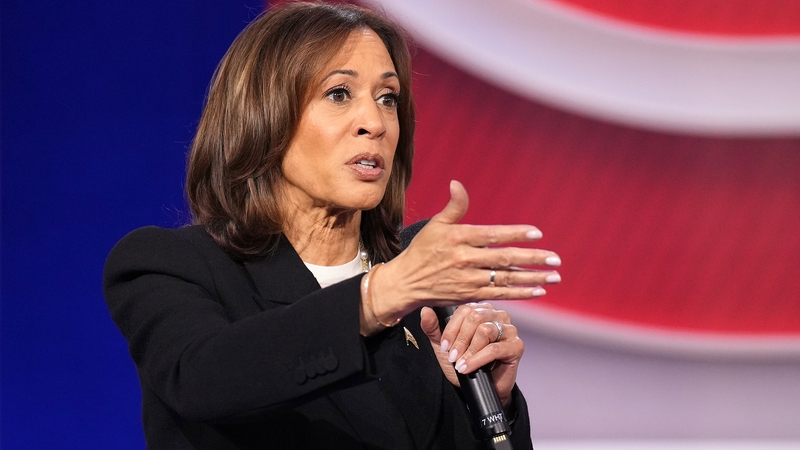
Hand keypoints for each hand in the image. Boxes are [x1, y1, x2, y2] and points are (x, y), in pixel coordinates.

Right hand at [365, 180, 560, 330]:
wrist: (406, 282)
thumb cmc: (422, 250)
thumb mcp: (435, 224)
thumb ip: (453, 206)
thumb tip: (457, 183)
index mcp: (459, 238)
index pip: (492, 235)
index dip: (516, 234)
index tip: (537, 234)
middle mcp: (465, 259)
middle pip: (504, 259)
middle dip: (533, 259)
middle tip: (555, 259)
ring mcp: (468, 280)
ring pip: (505, 279)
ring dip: (532, 278)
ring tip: (554, 276)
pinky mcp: (469, 296)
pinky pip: (499, 294)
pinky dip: (519, 293)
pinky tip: (537, 290)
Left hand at [419, 303, 521, 408]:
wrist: (478, 388)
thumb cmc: (463, 363)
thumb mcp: (444, 346)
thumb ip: (434, 329)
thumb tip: (425, 311)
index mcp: (481, 310)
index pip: (465, 309)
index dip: (451, 328)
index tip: (443, 346)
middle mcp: (498, 315)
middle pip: (475, 317)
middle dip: (460, 339)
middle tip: (452, 356)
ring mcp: (509, 330)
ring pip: (485, 330)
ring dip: (469, 350)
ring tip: (460, 363)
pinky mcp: (516, 346)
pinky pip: (494, 349)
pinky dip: (477, 359)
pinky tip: (468, 368)